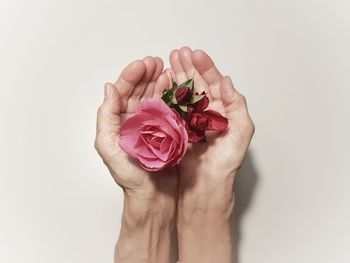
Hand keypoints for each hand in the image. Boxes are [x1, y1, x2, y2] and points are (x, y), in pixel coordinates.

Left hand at [95, 57, 176, 261]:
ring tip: (166, 69)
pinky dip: (172, 96)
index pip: (122, 92)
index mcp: (118, 122)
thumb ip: (106, 117)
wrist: (153, 196)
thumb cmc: (130, 176)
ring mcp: (152, 125)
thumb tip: (109, 88)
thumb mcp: (109, 146)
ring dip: (159, 82)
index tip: (142, 64)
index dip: (131, 76)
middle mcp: (134, 121)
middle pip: (139, 90)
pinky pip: (169, 109)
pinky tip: (175, 86)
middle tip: (156, 62)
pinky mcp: (168, 131)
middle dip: (147, 74)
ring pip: (154, 97)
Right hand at [168, 47, 254, 261]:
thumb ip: (238, 106)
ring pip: (183, 94)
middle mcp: (207, 115)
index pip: (215, 84)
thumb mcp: (241, 134)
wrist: (204, 190)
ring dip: (177, 77)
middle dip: (188, 67)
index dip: (206, 68)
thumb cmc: (225, 165)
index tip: (196, 54)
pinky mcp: (177, 131)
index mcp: (224, 112)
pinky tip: (162, 84)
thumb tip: (228, 81)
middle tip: (178, 53)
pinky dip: (167, 95)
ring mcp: (191, 122)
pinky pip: (172, 109)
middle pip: (197, 85)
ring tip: (168, 61)